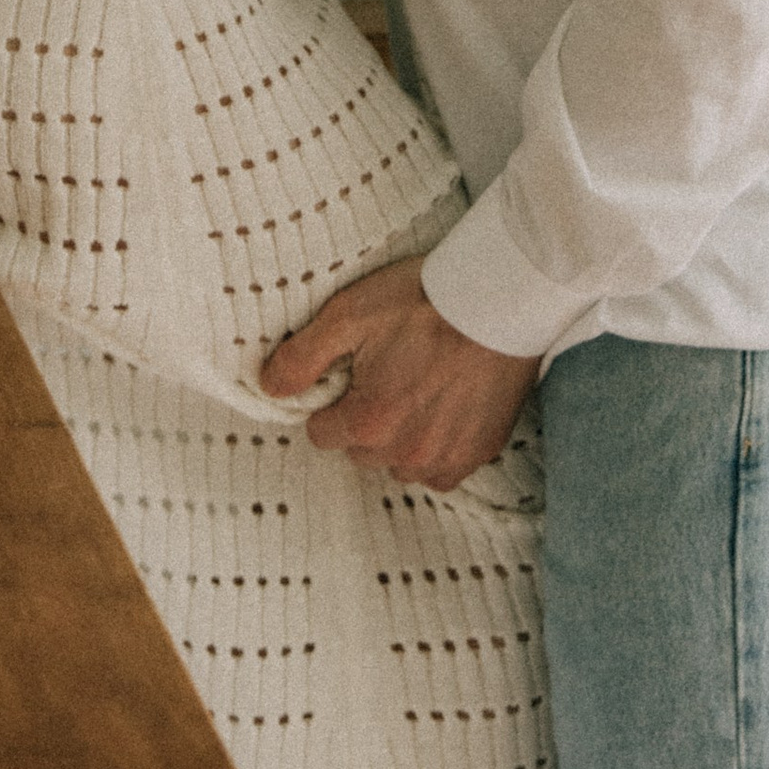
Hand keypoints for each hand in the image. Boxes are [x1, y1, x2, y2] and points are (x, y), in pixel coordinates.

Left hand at [260, 257, 537, 492]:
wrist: (501, 297)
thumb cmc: (424, 299)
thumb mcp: (349, 313)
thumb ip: (302, 357)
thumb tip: (268, 387)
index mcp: (369, 421)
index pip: (323, 433)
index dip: (332, 400)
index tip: (353, 371)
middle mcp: (406, 452)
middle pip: (361, 450)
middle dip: (365, 419)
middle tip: (388, 371)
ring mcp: (446, 457)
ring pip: (400, 463)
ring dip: (400, 438)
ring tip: (418, 387)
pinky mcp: (480, 452)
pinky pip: (441, 471)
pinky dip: (436, 449)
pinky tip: (444, 408)